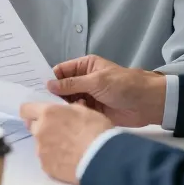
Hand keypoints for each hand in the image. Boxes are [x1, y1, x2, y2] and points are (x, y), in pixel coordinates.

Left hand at [19, 102, 114, 184]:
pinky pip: (46, 159)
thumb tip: (64, 109)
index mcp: (48, 113)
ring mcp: (41, 150)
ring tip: (67, 148)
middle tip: (59, 131)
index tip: (39, 114)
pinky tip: (68, 158)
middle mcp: (40, 130)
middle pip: (33, 127)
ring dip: (49, 143)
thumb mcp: (84, 110)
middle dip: (42, 127)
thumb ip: (67, 109)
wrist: (101, 158)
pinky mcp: (46, 166)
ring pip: (40, 144)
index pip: (26, 109)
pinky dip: (54, 158)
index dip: (32, 111)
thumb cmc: (96, 130)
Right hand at [48, 54, 166, 126]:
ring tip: (58, 111)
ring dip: (64, 106)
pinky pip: (77, 112)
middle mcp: (84, 80)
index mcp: (85, 66)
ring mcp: (88, 96)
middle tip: (43, 103)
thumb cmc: (123, 85)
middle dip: (54, 94)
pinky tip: (71, 117)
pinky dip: (73, 114)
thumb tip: (48, 84)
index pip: (61, 71)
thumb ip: (71, 84)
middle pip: (62, 87)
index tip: (36, 88)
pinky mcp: (92, 111)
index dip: (50, 79)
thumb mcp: (96, 81)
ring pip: (68, 101)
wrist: (147, 103)